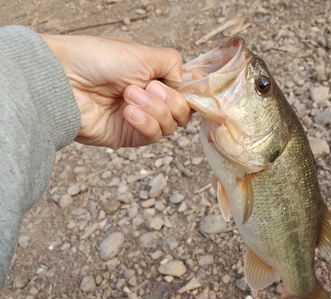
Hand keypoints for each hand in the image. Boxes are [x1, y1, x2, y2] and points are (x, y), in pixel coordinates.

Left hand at [41, 34, 191, 148]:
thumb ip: (172, 63)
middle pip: (182, 112)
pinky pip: (153, 136)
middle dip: (169, 100)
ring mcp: (140, 119)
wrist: (64, 80)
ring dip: (154, 109)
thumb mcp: (143, 53)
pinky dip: (145, 123)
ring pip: (171, 126)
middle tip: (147, 87)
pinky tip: (128, 112)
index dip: (188, 93)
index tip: (184, 87)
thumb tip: (186, 80)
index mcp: (153, 77)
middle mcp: (149, 99)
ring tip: (129, 96)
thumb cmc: (97, 60)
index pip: (184, 92)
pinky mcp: (129, 136)